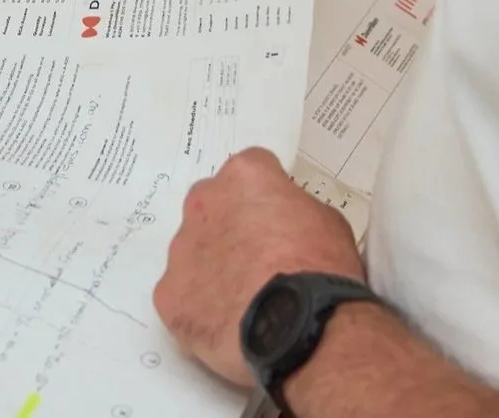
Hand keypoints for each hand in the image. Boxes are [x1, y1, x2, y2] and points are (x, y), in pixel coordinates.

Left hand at [152, 148, 363, 388]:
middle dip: (231, 227)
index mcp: (243, 177)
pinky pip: (183, 296)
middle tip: (260, 260)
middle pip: (212, 207)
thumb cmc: (322, 270)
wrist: (301, 328)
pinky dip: (202, 308)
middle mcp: (202, 203)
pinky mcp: (169, 294)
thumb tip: (285, 223)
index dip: (269, 197)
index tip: (281, 220)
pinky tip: (230, 325)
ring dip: (214, 268)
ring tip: (247, 300)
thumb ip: (295, 210)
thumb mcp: (329, 222)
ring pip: (194, 253)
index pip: (252, 171)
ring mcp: (181, 250)